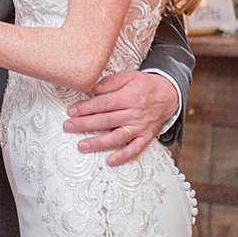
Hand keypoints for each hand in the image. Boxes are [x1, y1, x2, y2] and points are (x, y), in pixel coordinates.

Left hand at [63, 69, 178, 165]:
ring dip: (99, 143)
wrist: (168, 94)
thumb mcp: (129, 75)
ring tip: (82, 146)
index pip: (103, 104)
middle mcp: (133, 113)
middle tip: (68, 127)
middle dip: (85, 124)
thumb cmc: (144, 85)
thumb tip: (93, 90)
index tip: (72, 111)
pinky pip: (135, 149)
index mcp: (128, 97)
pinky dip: (123, 156)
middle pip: (106, 121)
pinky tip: (111, 161)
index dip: (86, 108)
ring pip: (117, 136)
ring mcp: (139, 127)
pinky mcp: (146, 136)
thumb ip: (110, 82)